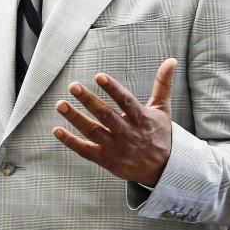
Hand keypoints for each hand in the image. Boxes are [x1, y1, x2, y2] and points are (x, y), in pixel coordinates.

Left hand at [53, 59, 176, 186]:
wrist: (163, 170)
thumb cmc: (160, 134)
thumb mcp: (163, 109)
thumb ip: (163, 84)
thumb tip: (171, 60)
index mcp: (142, 119)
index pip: (126, 101)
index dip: (113, 89)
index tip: (99, 76)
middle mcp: (128, 134)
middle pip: (106, 116)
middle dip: (89, 101)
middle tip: (73, 86)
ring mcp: (116, 148)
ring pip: (93, 132)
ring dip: (75, 118)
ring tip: (60, 104)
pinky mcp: (106, 160)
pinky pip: (86, 151)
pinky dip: (71, 142)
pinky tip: (57, 130)